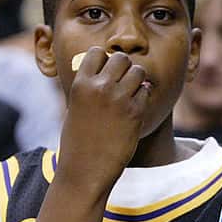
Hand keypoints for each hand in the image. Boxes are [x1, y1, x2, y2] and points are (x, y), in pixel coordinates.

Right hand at [56, 48, 150, 196]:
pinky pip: (146, 92)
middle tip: (122, 83)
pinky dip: (143, 98)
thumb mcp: (76, 107)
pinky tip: (134, 110)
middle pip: (121, 58)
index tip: (105, 71)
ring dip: (137, 81)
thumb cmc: (78, 140)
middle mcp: (100, 87)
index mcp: (80, 84)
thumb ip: (89, 86)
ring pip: (138, 71)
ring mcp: (119, 99)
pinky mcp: (136, 112)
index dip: (104, 59)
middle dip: (124, 68)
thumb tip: (104, 68)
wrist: (85, 170)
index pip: (97, 52)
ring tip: (130, 95)